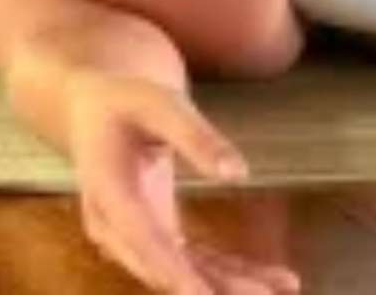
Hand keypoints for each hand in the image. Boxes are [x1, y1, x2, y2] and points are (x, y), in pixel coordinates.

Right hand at [66, 71, 299, 292]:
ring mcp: (133, 237)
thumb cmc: (123, 101)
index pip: (140, 237)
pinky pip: (192, 262)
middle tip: (265, 294)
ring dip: (228, 286)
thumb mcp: (158, 104)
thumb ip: (195, 136)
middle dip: (211, 288)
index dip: (173, 271)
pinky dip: (229, 273)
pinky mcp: (155, 237)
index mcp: (107, 189)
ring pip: (181, 272)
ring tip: (282, 286)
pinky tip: (274, 278)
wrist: (93, 109)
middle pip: (162, 268)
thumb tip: (239, 175)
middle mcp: (114, 225)